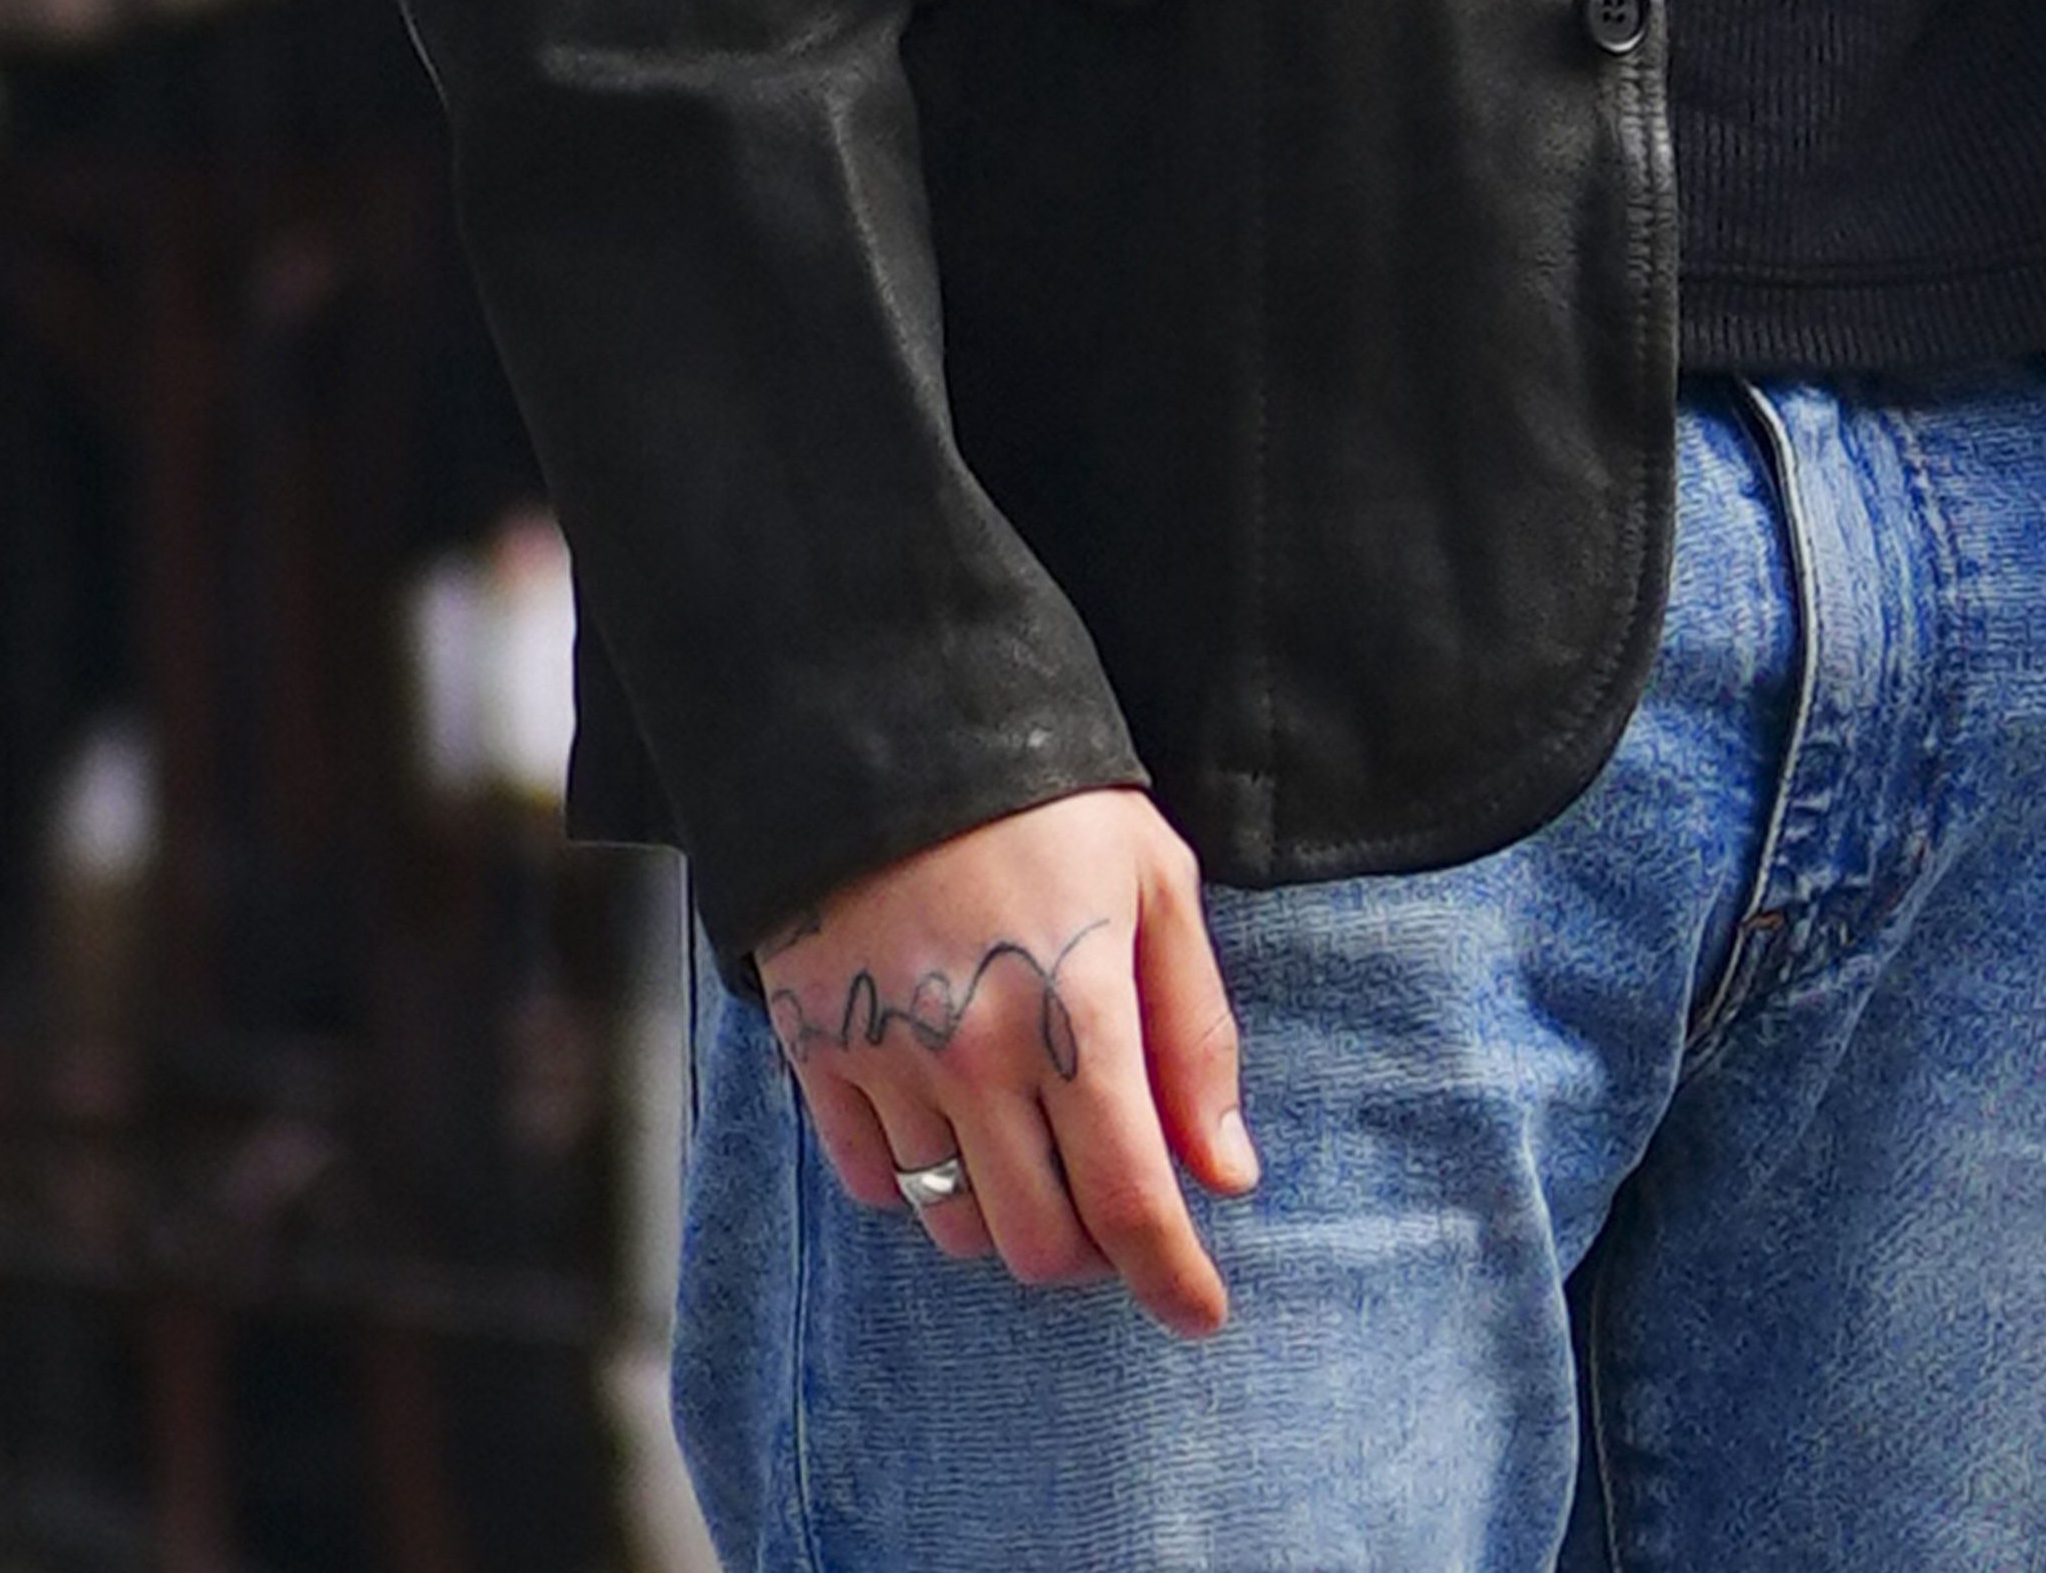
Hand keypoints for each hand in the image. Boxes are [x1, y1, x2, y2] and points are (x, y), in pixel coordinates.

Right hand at [754, 786, 1255, 1331]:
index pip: (1130, 1201)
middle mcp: (976, 1060)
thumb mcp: (1161, 888)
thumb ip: (1196, 1036)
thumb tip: (1226, 1171)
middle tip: (1119, 1210)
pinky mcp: (818, 1052)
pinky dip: (920, 1185)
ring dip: (1008, 1223)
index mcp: (1077, 1020)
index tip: (1201, 1314)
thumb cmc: (1053, 806)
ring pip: (953, 1224)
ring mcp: (888, 1063)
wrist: (893, 730)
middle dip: (1094, 1253)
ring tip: (1040, 1165)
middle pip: (1039, 1241)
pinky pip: (870, 1180)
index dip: (1171, 1276)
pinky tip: (956, 1132)